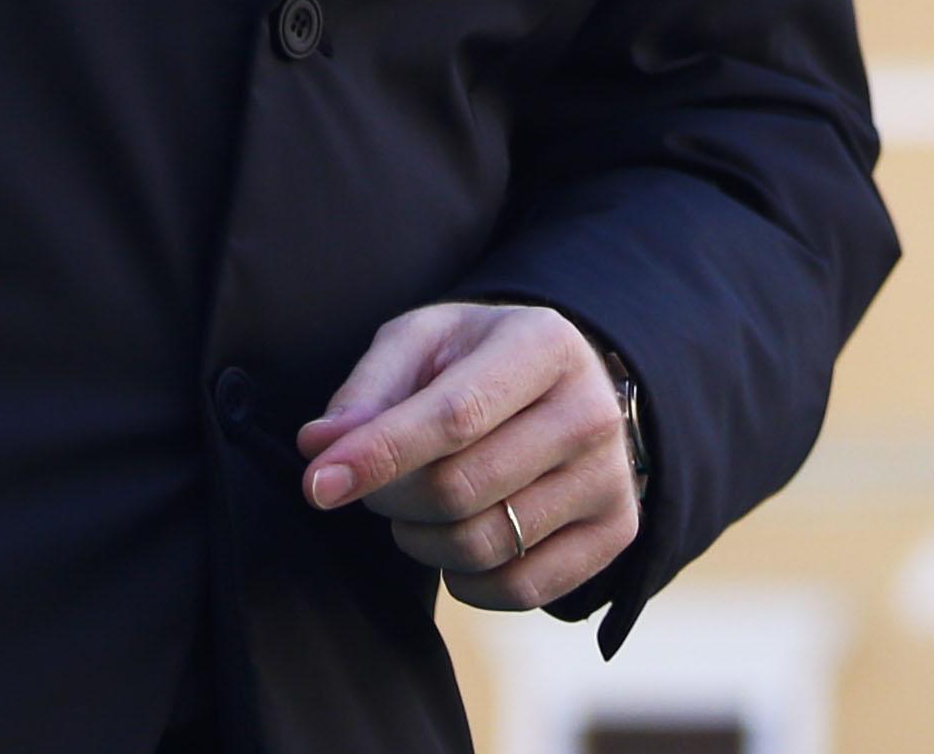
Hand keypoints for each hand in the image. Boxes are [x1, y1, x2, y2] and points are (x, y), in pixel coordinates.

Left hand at [296, 301, 638, 613]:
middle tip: (375, 485)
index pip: (454, 416)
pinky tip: (457, 539)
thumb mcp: (424, 343)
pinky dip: (465, 581)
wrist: (566, 387)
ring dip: (420, 540)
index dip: (379, 456)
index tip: (317, 485)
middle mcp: (590, 411)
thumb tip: (319, 446)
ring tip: (417, 508)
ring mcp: (610, 477)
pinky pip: (519, 589)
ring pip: (482, 545)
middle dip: (391, 498)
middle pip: (460, 490)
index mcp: (544, 344)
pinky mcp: (616, 533)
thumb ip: (368, 390)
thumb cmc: (478, 361)